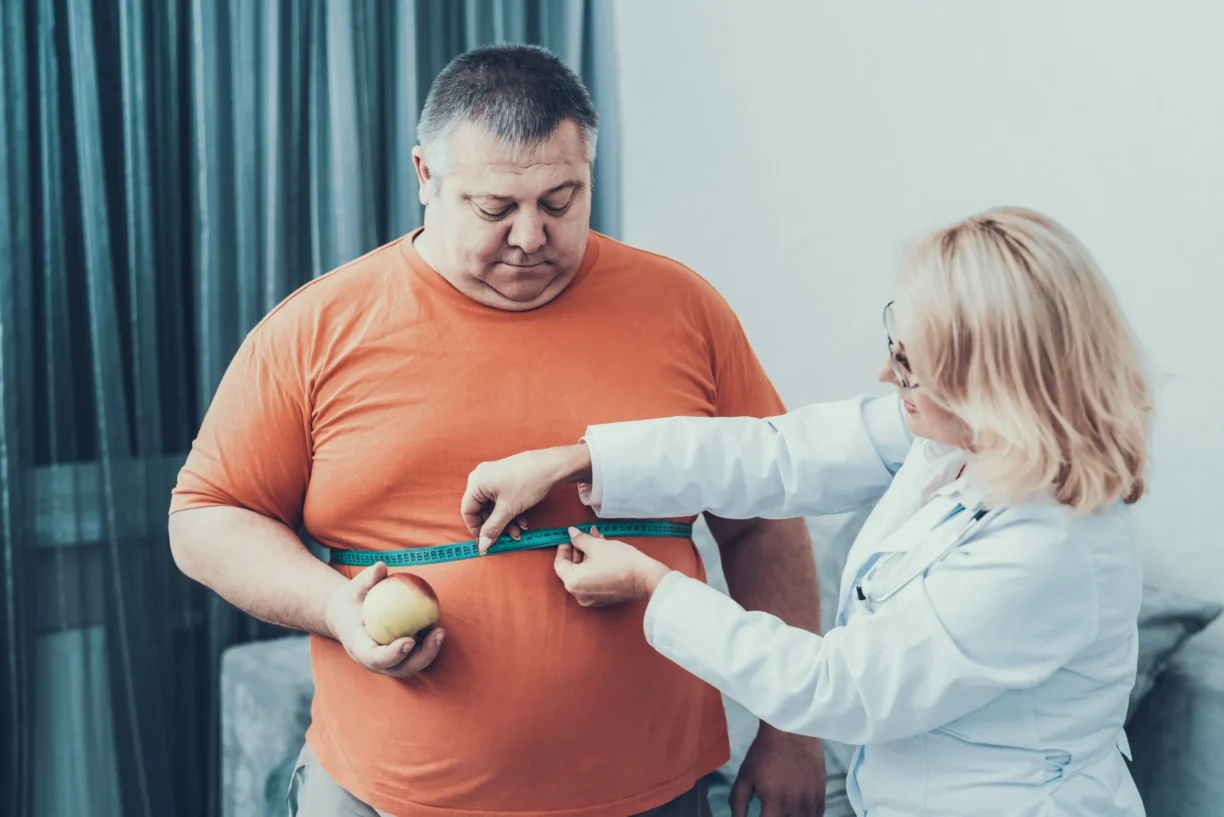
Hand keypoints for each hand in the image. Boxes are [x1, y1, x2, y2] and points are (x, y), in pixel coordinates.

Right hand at [324, 562, 444, 677]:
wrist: (348, 616)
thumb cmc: (352, 600)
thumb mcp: (354, 589)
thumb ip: (366, 580)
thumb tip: (380, 566)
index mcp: (360, 649)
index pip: (376, 658)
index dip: (393, 654)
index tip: (409, 641)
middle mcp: (375, 662)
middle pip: (400, 668)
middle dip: (421, 657)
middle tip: (436, 634)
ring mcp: (388, 663)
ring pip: (412, 665)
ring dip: (429, 652)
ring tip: (440, 631)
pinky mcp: (400, 658)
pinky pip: (417, 655)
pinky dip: (428, 644)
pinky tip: (438, 626)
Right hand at [462, 444, 591, 551]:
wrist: (551, 466)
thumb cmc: (528, 482)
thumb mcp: (508, 509)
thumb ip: (492, 529)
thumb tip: (482, 546)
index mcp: (476, 483)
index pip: (468, 511)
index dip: (476, 529)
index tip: (486, 542)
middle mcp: (481, 478)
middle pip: (482, 510)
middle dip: (496, 526)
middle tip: (508, 537)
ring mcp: (494, 477)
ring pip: (494, 507)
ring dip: (505, 521)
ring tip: (519, 531)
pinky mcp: (505, 478)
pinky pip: (502, 500)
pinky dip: (510, 512)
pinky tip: (523, 521)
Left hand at [553, 527, 672, 606]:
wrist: (644, 578)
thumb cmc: (620, 562)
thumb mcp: (597, 545)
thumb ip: (580, 539)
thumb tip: (571, 533)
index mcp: (573, 582)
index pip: (560, 564)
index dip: (563, 548)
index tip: (569, 538)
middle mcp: (578, 594)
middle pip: (572, 569)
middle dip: (578, 550)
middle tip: (584, 535)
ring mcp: (590, 598)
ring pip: (582, 573)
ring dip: (587, 556)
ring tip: (596, 539)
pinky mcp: (602, 598)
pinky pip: (591, 580)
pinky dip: (593, 566)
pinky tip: (601, 552)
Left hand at [731, 725, 825, 816]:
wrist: (791, 731)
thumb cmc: (765, 752)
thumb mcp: (745, 775)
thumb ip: (738, 801)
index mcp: (774, 801)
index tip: (760, 815)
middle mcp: (794, 805)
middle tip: (771, 810)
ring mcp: (810, 800)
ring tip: (783, 810)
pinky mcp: (821, 793)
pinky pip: (818, 815)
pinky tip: (798, 811)